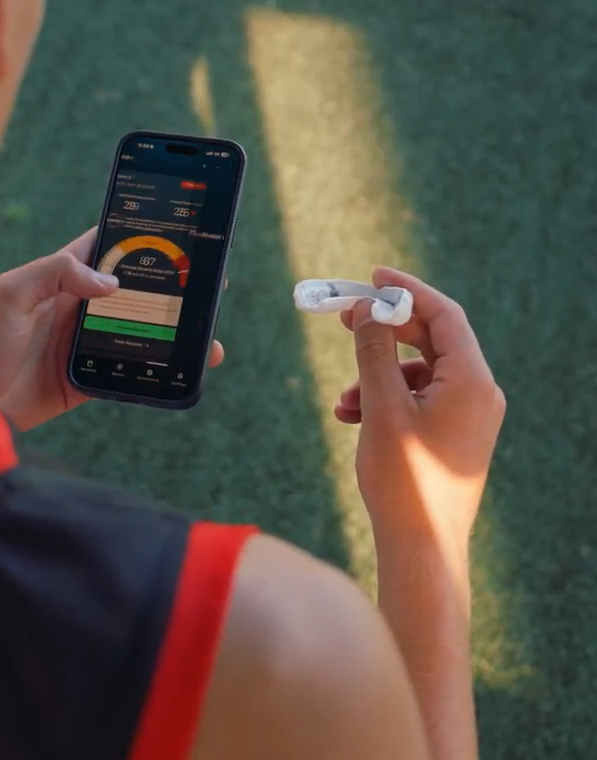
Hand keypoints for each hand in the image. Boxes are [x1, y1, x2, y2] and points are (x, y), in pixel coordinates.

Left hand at [0, 229, 224, 429]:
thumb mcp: (10, 292)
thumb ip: (56, 273)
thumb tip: (110, 282)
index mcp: (58, 279)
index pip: (104, 248)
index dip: (137, 236)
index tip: (174, 228)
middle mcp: (75, 308)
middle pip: (133, 291)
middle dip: (170, 285)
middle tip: (209, 280)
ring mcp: (83, 346)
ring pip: (139, 333)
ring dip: (172, 331)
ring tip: (207, 330)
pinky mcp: (84, 382)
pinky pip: (129, 374)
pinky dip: (158, 371)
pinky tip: (184, 368)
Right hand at [335, 267, 504, 562]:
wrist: (422, 546)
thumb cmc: (404, 479)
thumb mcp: (381, 406)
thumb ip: (374, 351)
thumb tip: (370, 310)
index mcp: (472, 382)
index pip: (443, 315)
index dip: (407, 290)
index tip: (373, 276)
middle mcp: (478, 394)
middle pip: (431, 339)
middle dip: (384, 330)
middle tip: (345, 319)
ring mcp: (467, 415)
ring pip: (417, 371)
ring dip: (376, 373)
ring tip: (343, 399)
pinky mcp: (452, 434)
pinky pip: (417, 397)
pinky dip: (384, 398)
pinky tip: (352, 415)